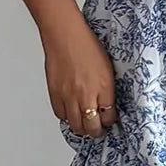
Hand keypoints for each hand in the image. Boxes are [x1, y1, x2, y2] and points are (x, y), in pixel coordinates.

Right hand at [42, 17, 118, 138]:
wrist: (65, 35)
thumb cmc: (87, 45)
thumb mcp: (107, 68)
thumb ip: (107, 89)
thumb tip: (107, 103)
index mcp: (104, 88)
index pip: (109, 117)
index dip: (110, 121)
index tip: (109, 120)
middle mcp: (87, 95)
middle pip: (92, 127)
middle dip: (96, 130)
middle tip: (97, 128)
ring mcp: (69, 96)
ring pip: (76, 125)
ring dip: (81, 127)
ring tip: (84, 124)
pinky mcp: (55, 94)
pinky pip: (60, 115)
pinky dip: (66, 116)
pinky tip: (70, 112)